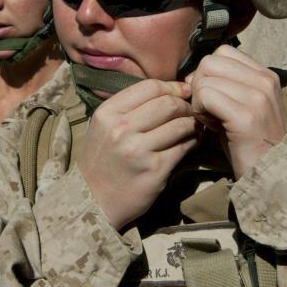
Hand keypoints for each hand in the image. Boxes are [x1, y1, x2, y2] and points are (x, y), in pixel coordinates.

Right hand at [77, 79, 198, 229]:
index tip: (183, 92)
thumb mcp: (103, 126)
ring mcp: (138, 149)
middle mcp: (121, 128)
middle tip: (191, 111)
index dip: (172, 87)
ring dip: (192, 123)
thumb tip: (169, 90)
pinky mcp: (154, 169)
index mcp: (108, 113)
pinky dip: (193, 141)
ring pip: (180, 124)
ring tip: (194, 126)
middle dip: (185, 105)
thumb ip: (128, 107)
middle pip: (168, 103)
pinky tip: (192, 141)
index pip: (150, 86)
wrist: (93, 200)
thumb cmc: (101, 160)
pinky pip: (183, 146)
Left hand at [187, 45, 286, 179]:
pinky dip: (200, 112)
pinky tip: (211, 128)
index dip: (208, 73)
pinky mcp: (246, 116)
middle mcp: (265, 81)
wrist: (273, 175)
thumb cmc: (250, 144)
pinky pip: (206, 96)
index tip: (212, 97)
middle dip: (199, 85)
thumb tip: (192, 75)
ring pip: (205, 79)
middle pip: (210, 62)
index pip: (223, 52)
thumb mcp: (243, 105)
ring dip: (199, 102)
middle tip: (207, 110)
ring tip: (211, 121)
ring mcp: (258, 97)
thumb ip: (226, 84)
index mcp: (266, 76)